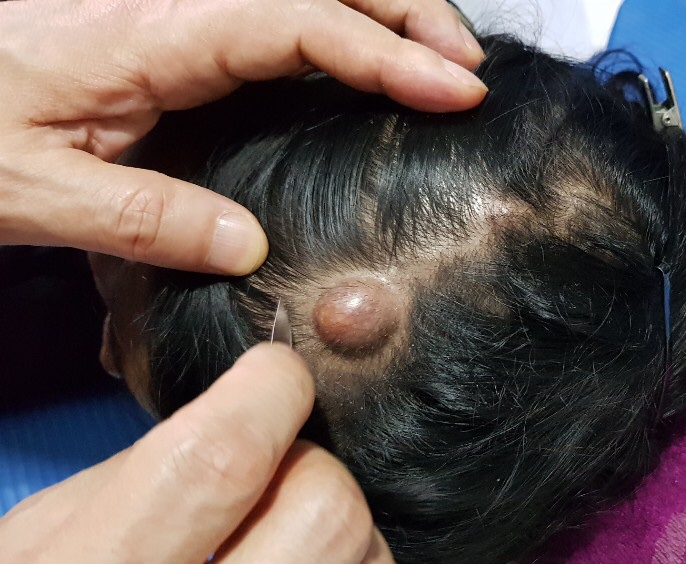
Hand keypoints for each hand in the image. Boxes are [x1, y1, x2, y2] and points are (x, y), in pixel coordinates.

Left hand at [0, 0, 485, 273]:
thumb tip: (247, 245)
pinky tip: (368, 62)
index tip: (454, 87)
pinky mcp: (177, 32)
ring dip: (385, 11)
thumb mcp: (35, 190)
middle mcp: (176, 6)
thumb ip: (145, 219)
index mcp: (152, 33)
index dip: (388, 52)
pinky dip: (343, 29)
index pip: (301, 22)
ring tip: (442, 60)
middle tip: (469, 68)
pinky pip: (283, 15)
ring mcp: (181, 12)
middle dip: (411, 11)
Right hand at [0, 345, 406, 563]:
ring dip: (349, 546)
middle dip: (313, 468)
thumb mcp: (23, 561)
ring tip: (297, 549)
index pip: (220, 460)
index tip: (273, 376)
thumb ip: (132, 484)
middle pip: (325, 519)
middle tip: (278, 475)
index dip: (267, 390)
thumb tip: (242, 422)